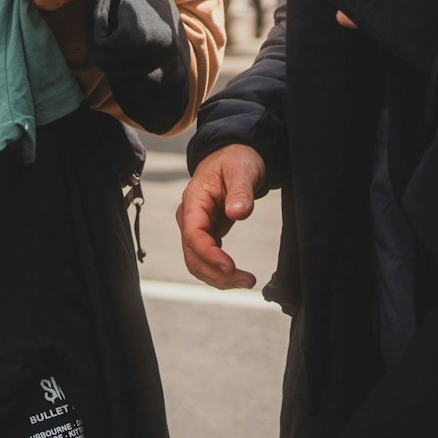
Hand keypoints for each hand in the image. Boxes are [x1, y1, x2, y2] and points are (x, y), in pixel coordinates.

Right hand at [177, 144, 264, 288]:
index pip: (193, 234)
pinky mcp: (207, 233)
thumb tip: (238, 213)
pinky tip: (238, 276)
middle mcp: (190, 217)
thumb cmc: (235, 159)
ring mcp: (196, 226)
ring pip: (198, 261)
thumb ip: (240, 191)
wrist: (232, 155)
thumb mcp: (241, 169)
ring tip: (246, 282)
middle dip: (216, 273)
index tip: (230, 267)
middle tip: (247, 281)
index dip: (209, 255)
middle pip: (193, 255)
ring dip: (218, 277)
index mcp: (194, 200)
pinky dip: (220, 271)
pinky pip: (207, 258)